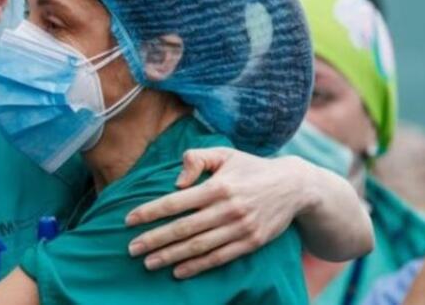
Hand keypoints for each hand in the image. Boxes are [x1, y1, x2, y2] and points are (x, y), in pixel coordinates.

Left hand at [124, 148, 311, 277]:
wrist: (295, 186)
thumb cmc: (250, 167)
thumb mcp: (224, 153)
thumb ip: (195, 159)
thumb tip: (176, 182)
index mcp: (218, 186)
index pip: (175, 202)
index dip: (149, 212)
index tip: (128, 221)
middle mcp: (228, 209)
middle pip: (183, 228)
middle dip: (154, 240)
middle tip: (131, 249)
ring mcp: (241, 228)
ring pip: (199, 246)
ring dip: (171, 256)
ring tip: (148, 263)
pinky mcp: (251, 243)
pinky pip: (219, 258)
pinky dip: (197, 266)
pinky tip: (178, 271)